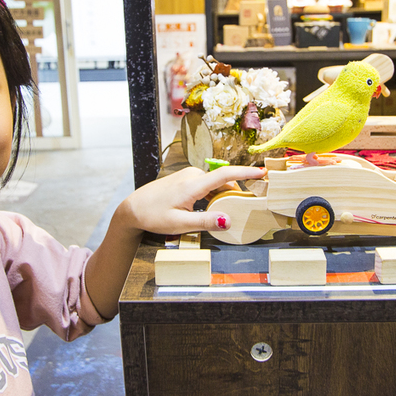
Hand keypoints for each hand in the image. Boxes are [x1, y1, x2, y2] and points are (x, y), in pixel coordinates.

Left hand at [120, 165, 266, 235]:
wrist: (133, 209)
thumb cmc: (153, 216)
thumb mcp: (179, 224)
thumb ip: (205, 221)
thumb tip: (227, 220)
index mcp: (192, 185)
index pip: (225, 175)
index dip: (245, 172)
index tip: (262, 171)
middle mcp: (192, 176)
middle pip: (223, 183)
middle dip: (236, 193)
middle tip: (247, 208)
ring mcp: (188, 176)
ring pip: (215, 185)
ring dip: (223, 196)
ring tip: (227, 212)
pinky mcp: (185, 179)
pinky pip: (207, 186)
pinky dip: (214, 195)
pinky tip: (212, 208)